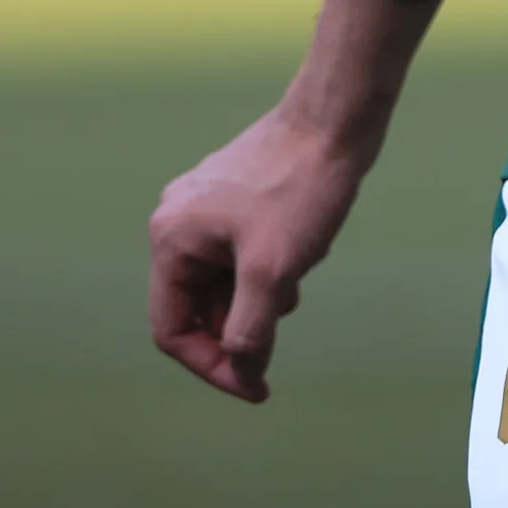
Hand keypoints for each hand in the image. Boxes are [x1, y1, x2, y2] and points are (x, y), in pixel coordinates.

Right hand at [146, 102, 376, 402]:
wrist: (337, 120)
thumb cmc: (301, 190)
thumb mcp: (273, 274)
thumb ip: (249, 332)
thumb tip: (243, 375)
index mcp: (170, 239)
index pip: (172, 330)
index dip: (212, 367)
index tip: (257, 387)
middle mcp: (177, 221)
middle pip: (200, 308)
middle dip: (245, 323)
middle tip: (288, 317)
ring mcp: (205, 207)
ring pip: (227, 283)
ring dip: (263, 296)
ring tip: (301, 268)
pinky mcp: (235, 198)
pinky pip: (244, 256)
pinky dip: (272, 268)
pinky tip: (307, 246)